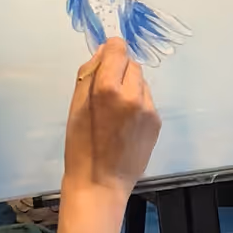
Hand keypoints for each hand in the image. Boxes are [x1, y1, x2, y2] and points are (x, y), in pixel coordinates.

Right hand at [64, 40, 159, 196]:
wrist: (101, 182)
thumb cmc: (81, 145)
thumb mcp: (75, 106)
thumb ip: (89, 74)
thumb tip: (104, 51)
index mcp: (108, 88)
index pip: (118, 49)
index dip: (110, 51)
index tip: (105, 60)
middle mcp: (133, 94)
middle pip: (131, 64)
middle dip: (119, 71)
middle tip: (105, 92)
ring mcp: (149, 108)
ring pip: (141, 82)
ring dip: (130, 87)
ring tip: (115, 111)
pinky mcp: (157, 121)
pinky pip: (147, 100)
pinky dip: (137, 103)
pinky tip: (125, 123)